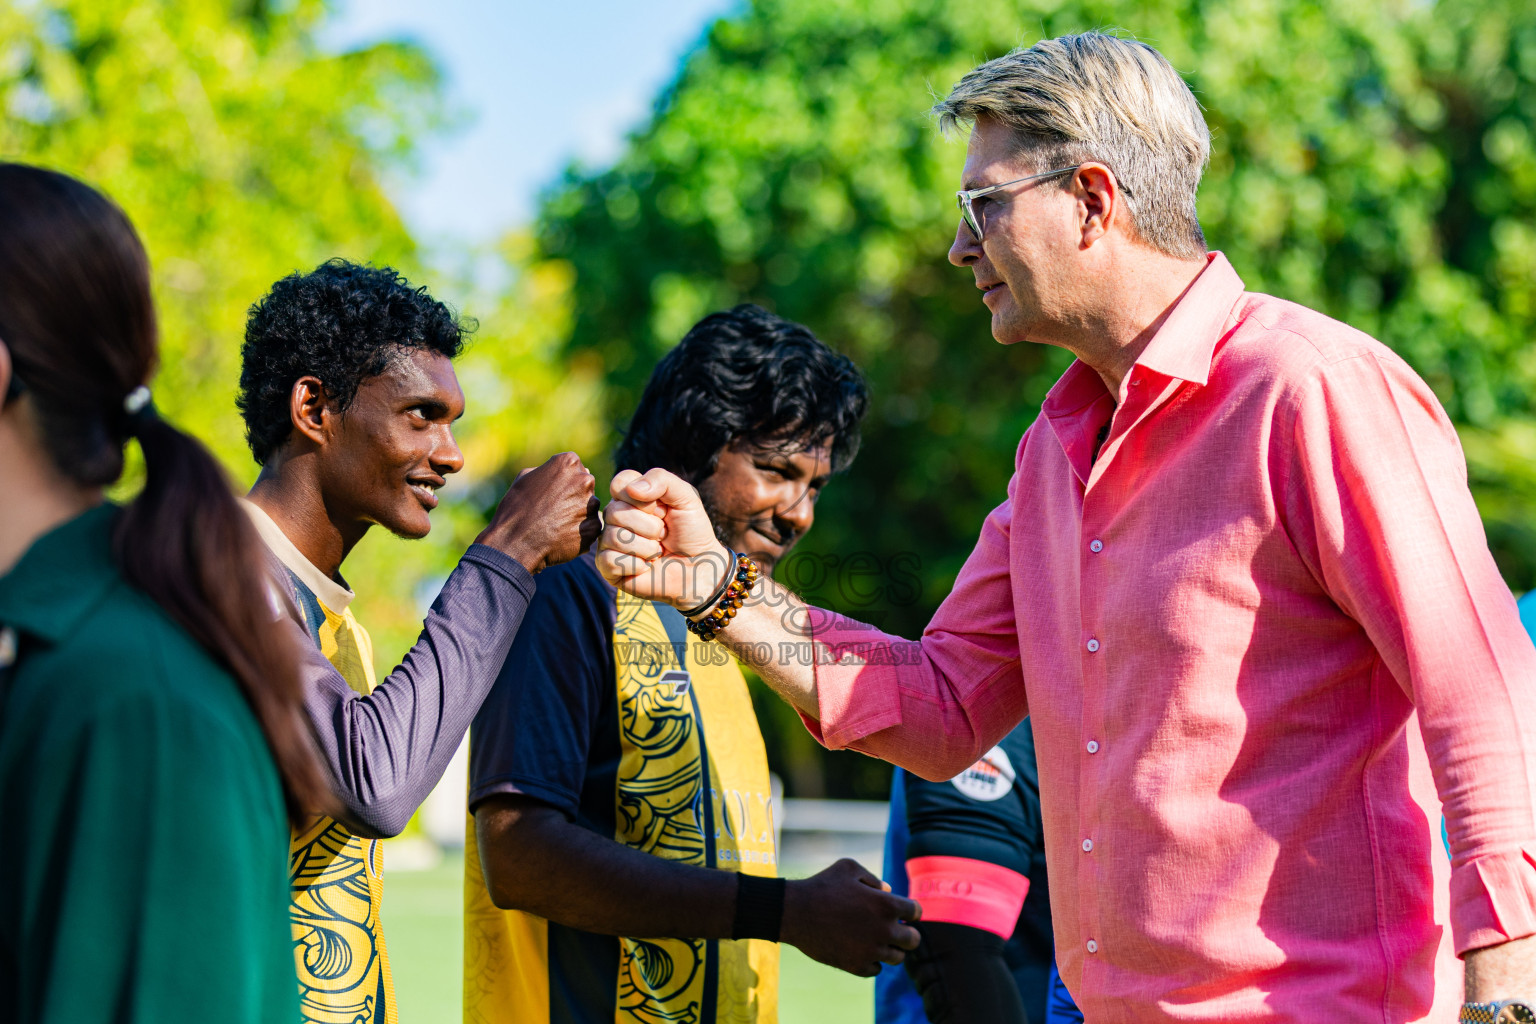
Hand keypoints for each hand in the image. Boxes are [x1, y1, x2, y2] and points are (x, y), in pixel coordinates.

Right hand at [476, 452, 599, 572]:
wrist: (515, 543)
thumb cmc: (516, 509)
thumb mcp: (526, 478)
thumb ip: (551, 470)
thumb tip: (570, 473)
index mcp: (568, 462)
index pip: (575, 468)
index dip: (563, 482)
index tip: (551, 494)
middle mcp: (584, 480)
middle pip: (585, 486)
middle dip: (573, 497)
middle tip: (553, 511)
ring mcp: (592, 504)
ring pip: (589, 507)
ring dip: (577, 514)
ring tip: (556, 525)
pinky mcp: (594, 526)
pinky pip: (590, 527)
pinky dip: (580, 532)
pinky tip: (561, 536)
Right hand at [595, 468, 731, 608]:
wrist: (699, 567)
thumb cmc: (691, 530)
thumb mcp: (685, 497)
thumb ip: (661, 480)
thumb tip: (631, 490)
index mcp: (630, 496)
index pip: (619, 483)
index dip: (643, 498)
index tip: (663, 509)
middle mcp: (615, 516)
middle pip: (615, 512)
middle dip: (650, 526)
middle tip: (663, 534)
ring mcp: (609, 541)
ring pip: (614, 537)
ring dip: (647, 547)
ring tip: (657, 551)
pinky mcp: (608, 567)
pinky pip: (610, 561)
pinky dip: (637, 565)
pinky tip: (647, 566)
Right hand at [781, 858, 920, 976]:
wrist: (795, 912)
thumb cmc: (822, 885)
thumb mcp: (849, 868)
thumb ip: (873, 879)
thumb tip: (888, 891)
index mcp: (886, 904)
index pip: (916, 912)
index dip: (912, 911)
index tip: (904, 912)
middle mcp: (884, 930)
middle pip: (913, 940)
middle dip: (907, 934)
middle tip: (897, 930)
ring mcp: (871, 951)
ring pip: (897, 958)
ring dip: (891, 949)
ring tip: (877, 940)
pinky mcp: (856, 966)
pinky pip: (876, 969)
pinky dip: (872, 961)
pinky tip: (861, 950)